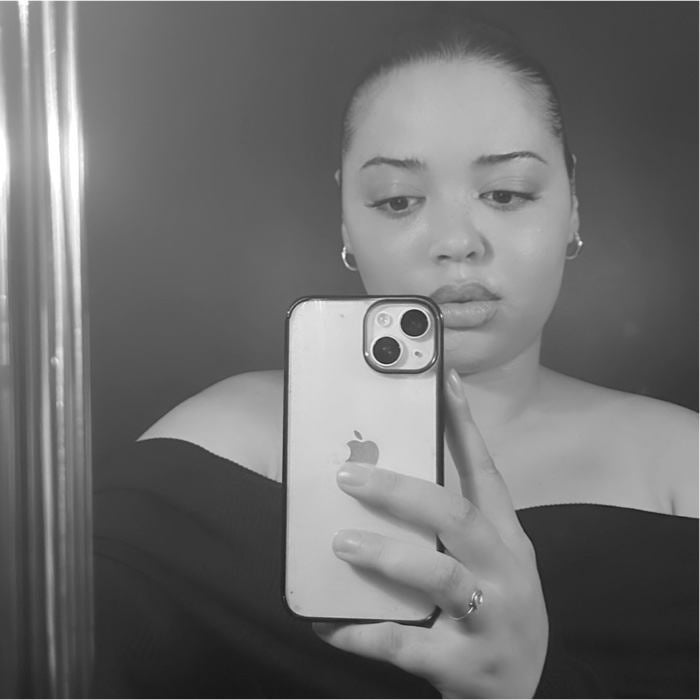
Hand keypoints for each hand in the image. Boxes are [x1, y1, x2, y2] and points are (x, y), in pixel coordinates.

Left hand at [313, 369, 548, 698]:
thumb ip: (450, 525)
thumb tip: (391, 480)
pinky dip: (361, 631)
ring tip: (341, 541)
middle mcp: (506, 571)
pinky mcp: (464, 665)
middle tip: (349, 477)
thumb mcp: (491, 561)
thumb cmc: (497, 608)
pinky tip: (327, 622)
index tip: (445, 381)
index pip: (486, 471)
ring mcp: (490, 618)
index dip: (465, 425)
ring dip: (387, 555)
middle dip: (402, 491)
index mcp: (507, 539)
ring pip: (438, 575)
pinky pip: (404, 644)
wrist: (523, 693)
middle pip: (456, 515)